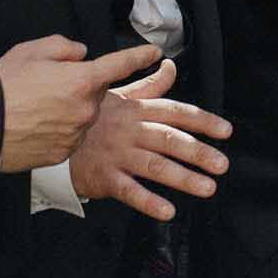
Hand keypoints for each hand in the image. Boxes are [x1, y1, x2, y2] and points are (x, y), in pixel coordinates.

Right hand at [0, 36, 162, 171]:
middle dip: (79, 88)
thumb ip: (64, 47)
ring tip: (36, 108)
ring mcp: (76, 133)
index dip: (139, 56)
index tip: (154, 52)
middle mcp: (85, 108)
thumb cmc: (4, 86)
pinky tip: (35, 126)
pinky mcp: (64, 152)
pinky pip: (69, 137)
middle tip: (49, 86)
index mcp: (81, 79)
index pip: (120, 64)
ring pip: (82, 116)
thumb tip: (80, 54)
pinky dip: (58, 131)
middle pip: (95, 94)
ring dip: (69, 111)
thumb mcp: (32, 51)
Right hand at [69, 59, 233, 220]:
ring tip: (207, 187)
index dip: (202, 120)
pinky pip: (129, 191)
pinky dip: (149, 202)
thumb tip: (170, 66)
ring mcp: (118, 155)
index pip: (175, 112)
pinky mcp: (104, 177)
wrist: (51, 133)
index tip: (226, 131)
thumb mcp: (117, 92)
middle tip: (222, 164)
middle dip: (198, 152)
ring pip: (154, 166)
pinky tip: (168, 211)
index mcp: (136, 110)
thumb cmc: (90, 117)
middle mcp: (130, 131)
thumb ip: (148, 84)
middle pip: (169, 139)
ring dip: (183, 178)